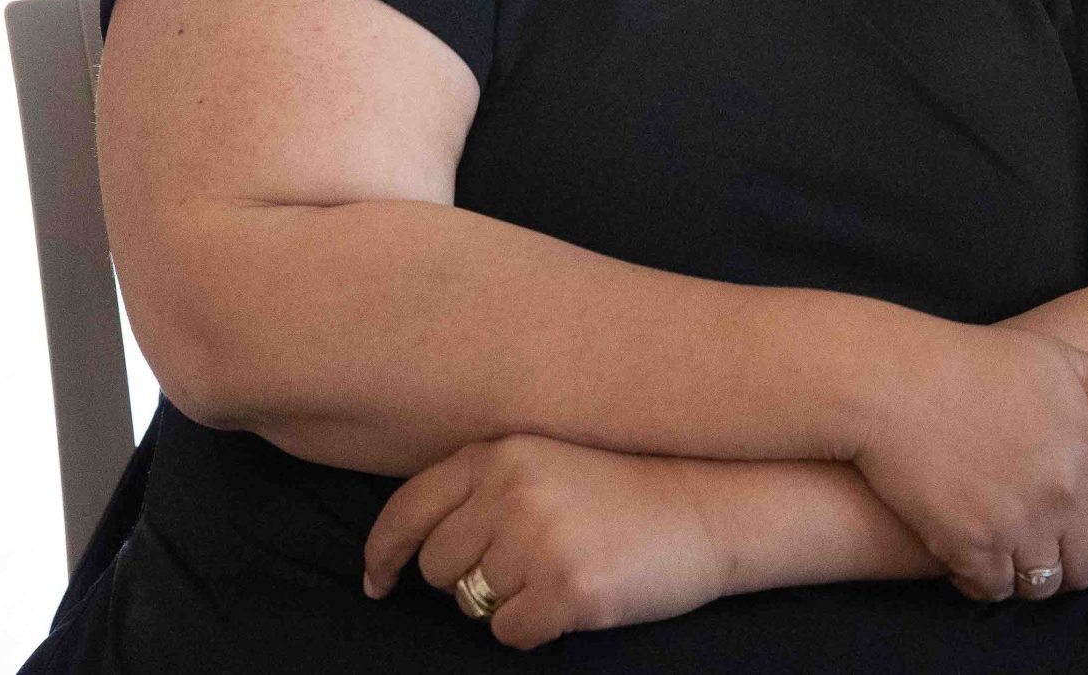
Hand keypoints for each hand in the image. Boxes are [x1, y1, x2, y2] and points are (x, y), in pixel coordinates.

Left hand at [363, 436, 730, 649]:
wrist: (710, 505)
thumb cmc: (624, 487)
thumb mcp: (548, 458)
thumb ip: (483, 483)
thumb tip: (408, 546)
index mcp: (500, 453)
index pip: (409, 509)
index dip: (384, 553)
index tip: (378, 581)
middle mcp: (512, 491)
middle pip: (438, 566)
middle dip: (467, 576)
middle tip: (526, 562)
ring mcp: (539, 541)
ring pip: (472, 603)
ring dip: (508, 600)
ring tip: (562, 568)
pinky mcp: (568, 590)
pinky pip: (509, 633)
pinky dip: (535, 627)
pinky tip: (574, 596)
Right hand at [848, 325, 1087, 602]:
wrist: (895, 382)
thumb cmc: (974, 363)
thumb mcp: (1058, 360)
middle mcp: (1062, 495)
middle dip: (1083, 569)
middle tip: (1066, 567)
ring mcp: (1017, 525)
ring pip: (1045, 583)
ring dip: (1038, 579)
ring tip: (1024, 565)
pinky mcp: (970, 546)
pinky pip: (995, 589)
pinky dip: (991, 584)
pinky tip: (981, 565)